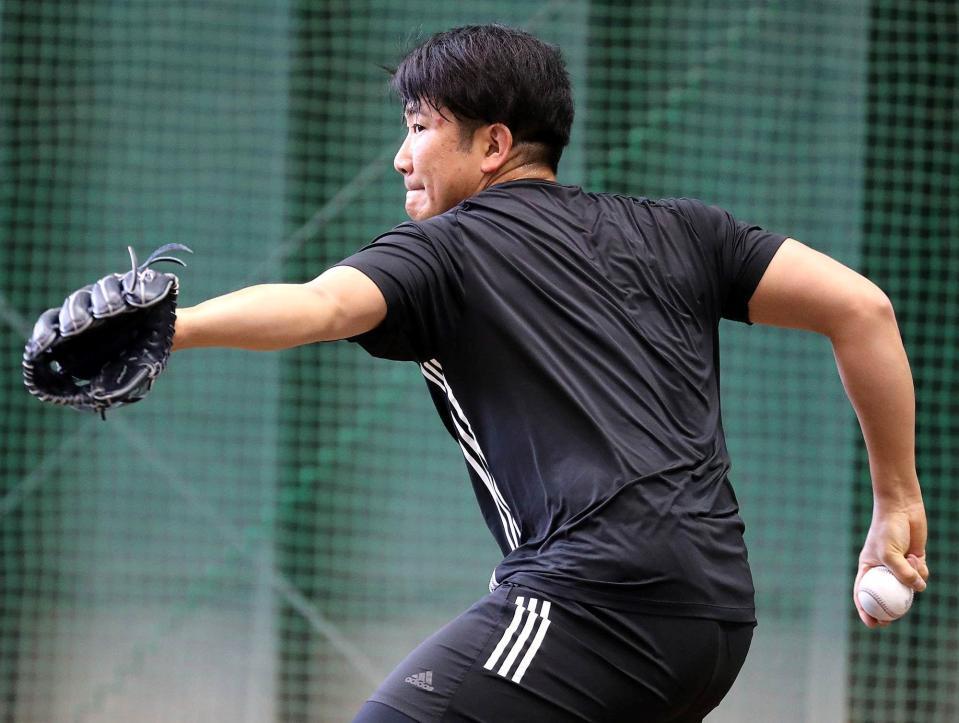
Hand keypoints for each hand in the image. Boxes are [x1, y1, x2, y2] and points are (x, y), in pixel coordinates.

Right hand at [853, 499, 928, 627]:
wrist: (902, 510)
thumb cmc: (887, 530)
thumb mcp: (890, 554)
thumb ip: (902, 574)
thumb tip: (918, 590)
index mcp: (868, 569)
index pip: (863, 594)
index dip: (866, 611)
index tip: (873, 624)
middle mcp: (883, 570)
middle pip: (887, 597)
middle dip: (892, 610)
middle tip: (896, 619)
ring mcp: (899, 567)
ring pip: (907, 587)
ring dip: (912, 580)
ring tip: (910, 562)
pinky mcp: (914, 562)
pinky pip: (920, 576)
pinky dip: (921, 570)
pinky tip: (916, 556)